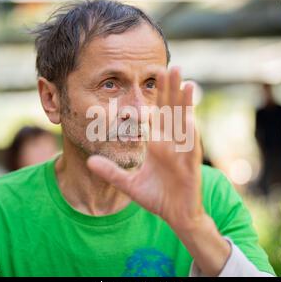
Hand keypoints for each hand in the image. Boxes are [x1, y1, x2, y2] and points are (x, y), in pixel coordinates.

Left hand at [87, 66, 202, 229]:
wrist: (176, 215)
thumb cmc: (157, 197)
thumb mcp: (129, 184)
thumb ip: (111, 172)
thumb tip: (89, 161)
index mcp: (157, 144)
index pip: (155, 115)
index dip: (152, 97)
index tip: (145, 78)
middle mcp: (171, 144)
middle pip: (171, 111)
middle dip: (170, 90)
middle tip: (168, 66)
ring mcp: (182, 152)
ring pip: (184, 123)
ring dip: (184, 103)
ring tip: (184, 81)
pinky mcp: (191, 165)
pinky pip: (191, 146)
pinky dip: (190, 132)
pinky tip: (189, 116)